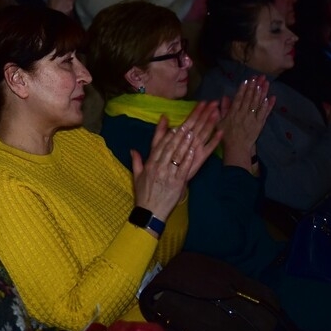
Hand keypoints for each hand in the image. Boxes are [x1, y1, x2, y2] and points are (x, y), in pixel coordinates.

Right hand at [131, 102, 220, 219]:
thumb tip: (133, 149)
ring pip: (178, 152)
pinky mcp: (177, 182)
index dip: (168, 130)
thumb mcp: (137, 176)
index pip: (160, 143)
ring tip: (197, 124)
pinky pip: (184, 166)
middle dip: (183, 127)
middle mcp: (158, 165)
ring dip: (188, 137)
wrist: (149, 213)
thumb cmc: (143, 195)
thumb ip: (136, 161)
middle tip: (192, 116)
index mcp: (150, 163)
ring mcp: (168, 173)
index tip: (175, 118)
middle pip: (172, 142)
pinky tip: (195, 146)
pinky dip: (189, 155)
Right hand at [218, 76, 274, 168]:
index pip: (239, 98)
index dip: (244, 88)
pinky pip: (264, 113)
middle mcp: (244, 113)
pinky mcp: (260, 124)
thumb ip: (222, 109)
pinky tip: (270, 98)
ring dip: (262, 92)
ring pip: (258, 103)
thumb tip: (224, 97)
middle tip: (258, 77)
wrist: (236, 147)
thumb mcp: (219, 122)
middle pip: (250, 98)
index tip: (247, 80)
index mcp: (234, 113)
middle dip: (254, 87)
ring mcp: (253, 118)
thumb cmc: (226, 135)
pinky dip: (268, 106)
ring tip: (265, 83)